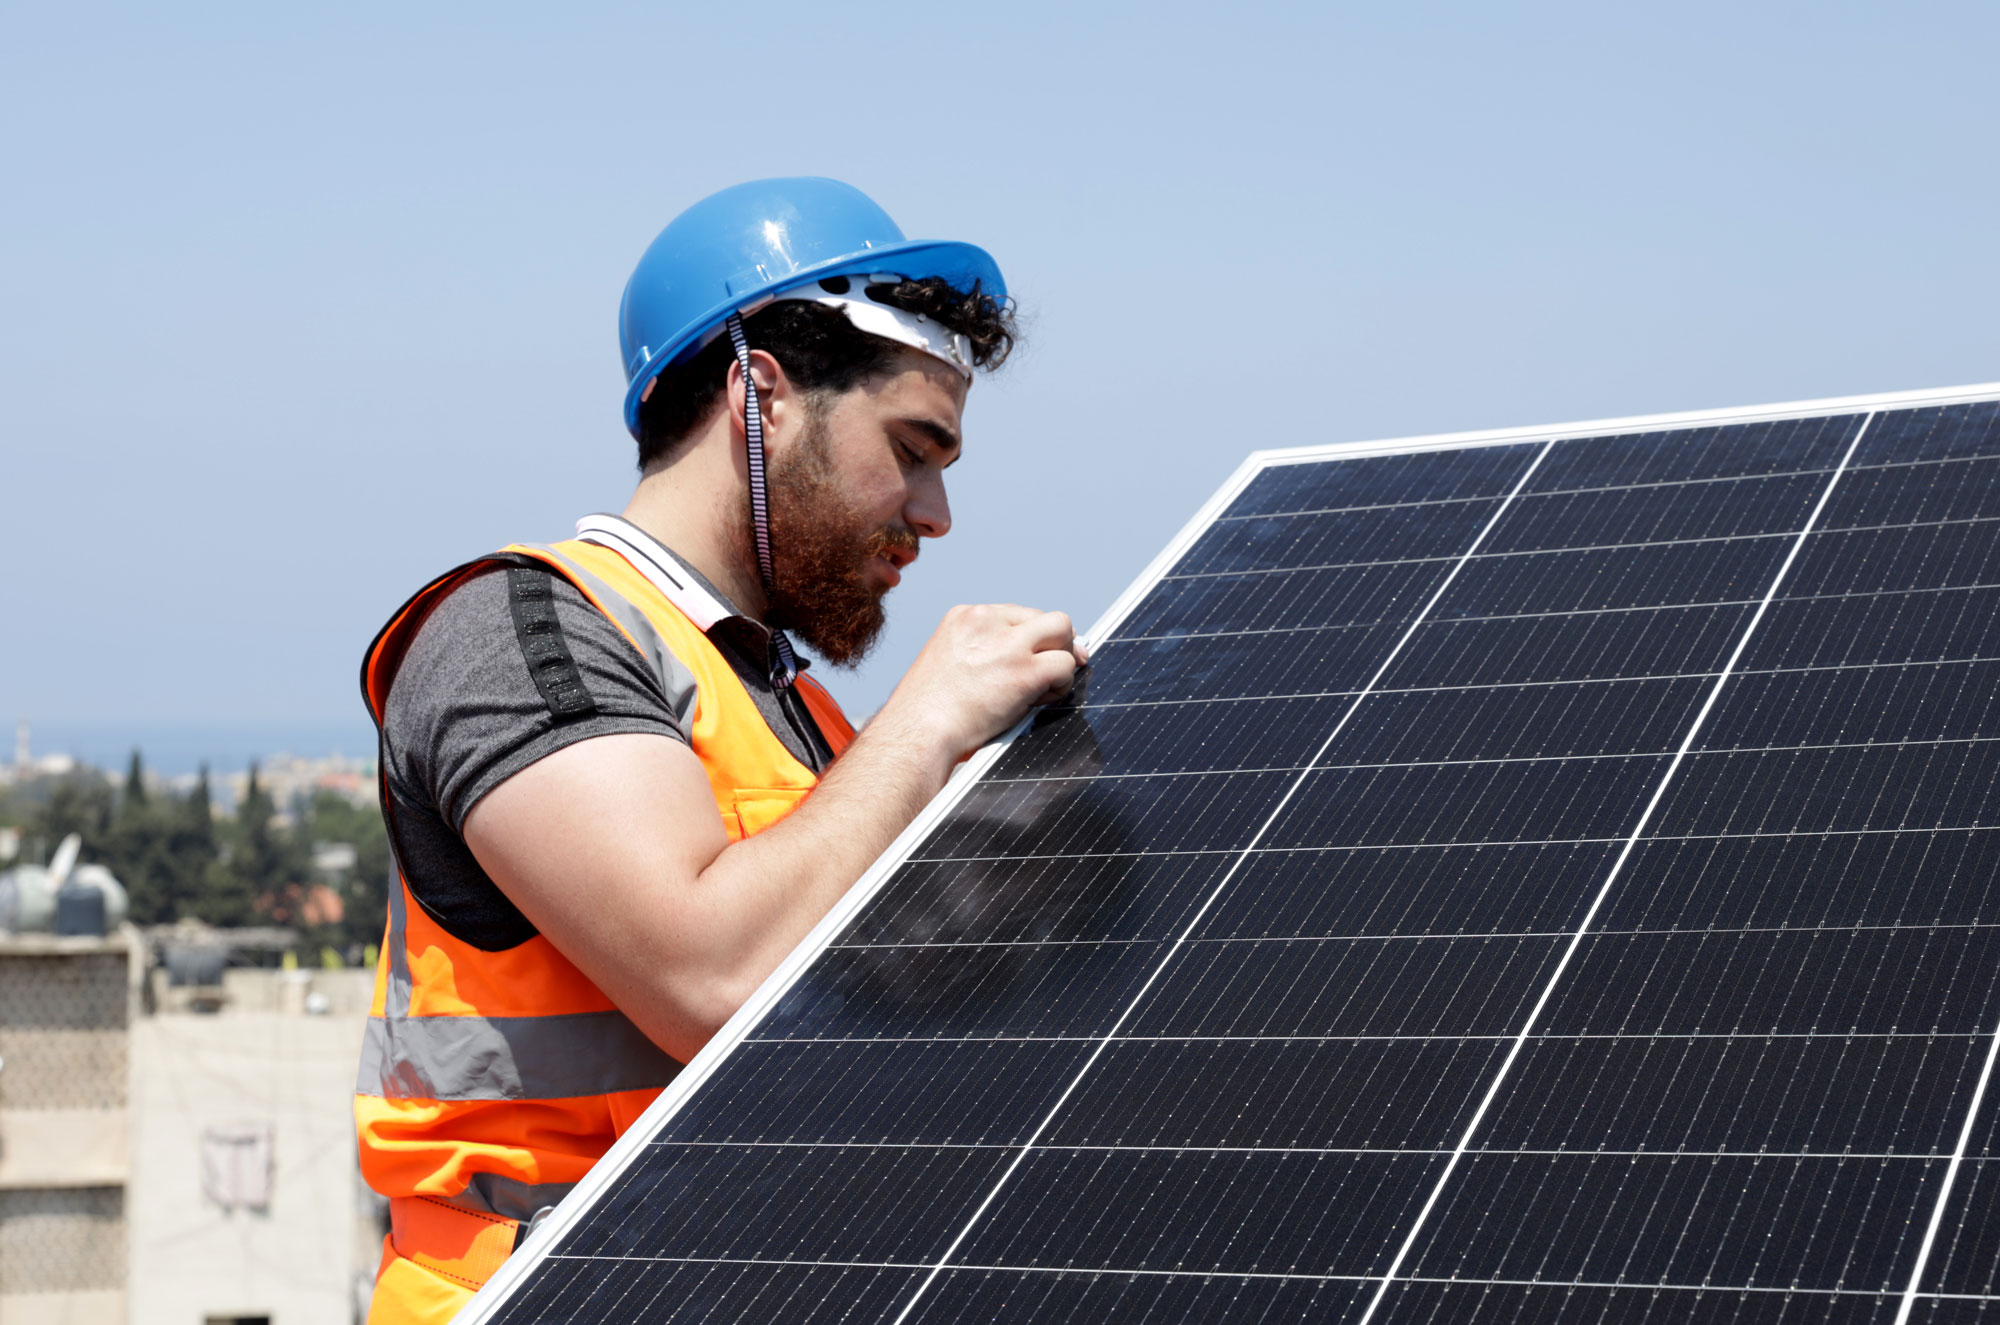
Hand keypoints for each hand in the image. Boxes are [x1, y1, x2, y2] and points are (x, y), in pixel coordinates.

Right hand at [876, 604, 1088, 763]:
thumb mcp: (948, 665)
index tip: (1029, 660)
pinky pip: (1065, 664)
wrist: (917, 733)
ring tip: (1044, 687)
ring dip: (1061, 658)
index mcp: (963, 617)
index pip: (1016, 614)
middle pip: (1044, 616)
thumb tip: (1019, 664)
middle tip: (1049, 672)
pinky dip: (1062, 683)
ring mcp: (1008, 644)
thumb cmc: (926, 715)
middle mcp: (986, 621)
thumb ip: (980, 655)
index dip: (1029, 640)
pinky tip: (1042, 701)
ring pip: (1063, 628)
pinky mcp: (1025, 672)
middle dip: (1053, 643)